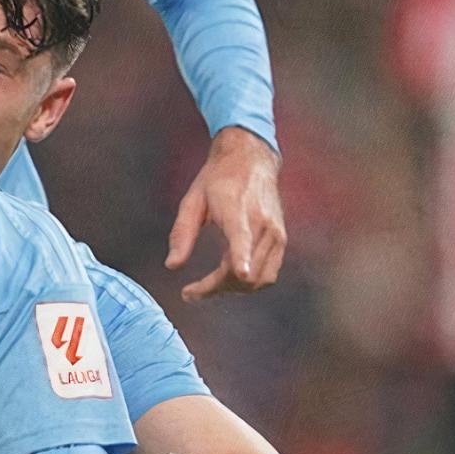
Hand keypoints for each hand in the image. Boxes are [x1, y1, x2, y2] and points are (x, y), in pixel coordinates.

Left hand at [166, 127, 285, 301]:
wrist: (251, 160)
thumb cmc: (218, 179)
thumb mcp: (192, 200)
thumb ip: (182, 233)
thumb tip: (172, 265)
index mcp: (237, 208)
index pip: (242, 235)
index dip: (241, 256)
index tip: (241, 273)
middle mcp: (262, 223)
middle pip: (247, 269)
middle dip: (218, 289)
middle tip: (191, 293)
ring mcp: (276, 233)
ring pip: (260, 278)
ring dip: (233, 290)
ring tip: (208, 288)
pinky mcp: (281, 240)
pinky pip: (269, 274)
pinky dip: (249, 284)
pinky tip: (228, 279)